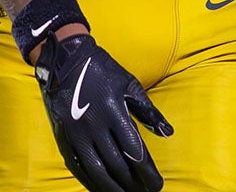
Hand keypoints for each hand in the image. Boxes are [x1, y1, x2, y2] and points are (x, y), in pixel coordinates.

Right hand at [34, 33, 172, 191]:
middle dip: (133, 183)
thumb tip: (168, 132)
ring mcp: (76, 134)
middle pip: (116, 165)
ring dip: (112, 187)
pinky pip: (77, 166)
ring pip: (95, 170)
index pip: (134, 151)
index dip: (147, 171)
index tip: (158, 184)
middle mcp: (94, 126)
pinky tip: (101, 188)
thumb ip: (149, 112)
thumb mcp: (130, 85)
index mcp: (114, 112)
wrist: (66, 61)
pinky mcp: (63, 138)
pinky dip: (90, 181)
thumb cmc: (104, 72)